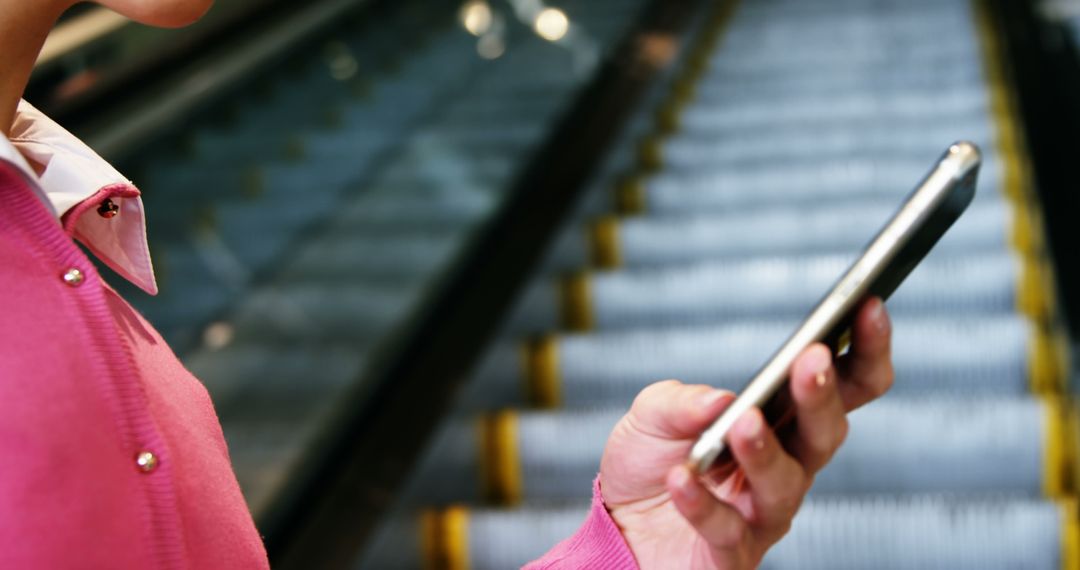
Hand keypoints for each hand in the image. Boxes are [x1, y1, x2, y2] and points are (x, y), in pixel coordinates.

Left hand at [599, 298, 892, 568]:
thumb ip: (680, 400)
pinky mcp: (732, 553)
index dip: (863, 350)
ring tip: (743, 421)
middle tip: (812, 361)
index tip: (867, 305)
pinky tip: (681, 477)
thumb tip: (720, 398)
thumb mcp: (651, 414)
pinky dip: (703, 503)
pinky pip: (726, 529)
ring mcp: (762, 513)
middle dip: (821, 396)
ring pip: (786, 484)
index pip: (842, 386)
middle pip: (826, 433)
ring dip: (766, 450)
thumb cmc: (650, 464)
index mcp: (782, 422)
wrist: (617, 531)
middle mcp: (786, 466)